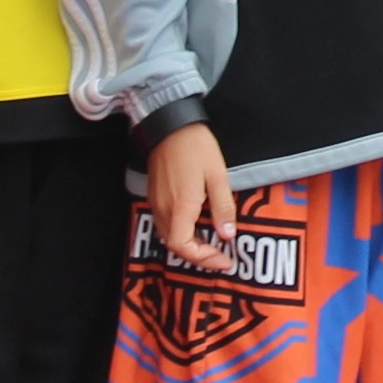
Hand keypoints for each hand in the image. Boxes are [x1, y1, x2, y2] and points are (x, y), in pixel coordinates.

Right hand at [145, 125, 234, 272]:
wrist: (170, 123)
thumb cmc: (196, 147)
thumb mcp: (218, 176)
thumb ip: (222, 208)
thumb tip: (227, 235)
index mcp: (180, 206)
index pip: (182, 247)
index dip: (203, 259)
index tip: (224, 259)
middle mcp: (163, 208)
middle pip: (175, 246)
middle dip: (199, 256)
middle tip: (222, 255)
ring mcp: (156, 202)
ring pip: (169, 236)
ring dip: (190, 245)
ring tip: (213, 244)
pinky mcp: (155, 195)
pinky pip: (166, 223)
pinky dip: (182, 232)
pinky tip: (198, 226)